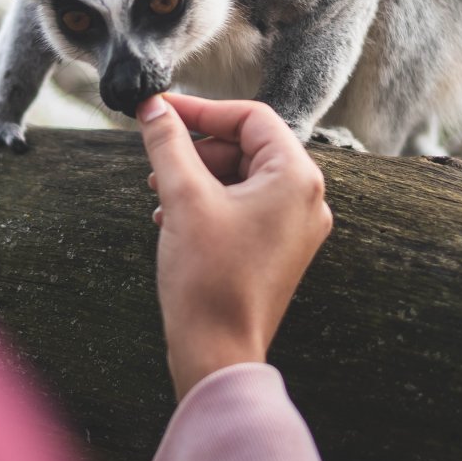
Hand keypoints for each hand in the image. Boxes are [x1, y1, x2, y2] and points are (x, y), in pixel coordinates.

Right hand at [137, 92, 332, 399]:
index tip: (161, 111)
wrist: (217, 352)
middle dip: (197, 150)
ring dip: (198, 178)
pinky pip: (245, 207)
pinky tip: (173, 219)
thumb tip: (154, 108)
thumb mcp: (183, 197)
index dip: (201, 110)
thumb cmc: (208, 279)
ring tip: (161, 196)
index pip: (250, 117)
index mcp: (296, 178)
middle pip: (247, 146)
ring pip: (242, 177)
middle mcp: (307, 199)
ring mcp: (296, 227)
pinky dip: (210, 204)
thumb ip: (168, 143)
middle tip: (157, 161)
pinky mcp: (280, 249)